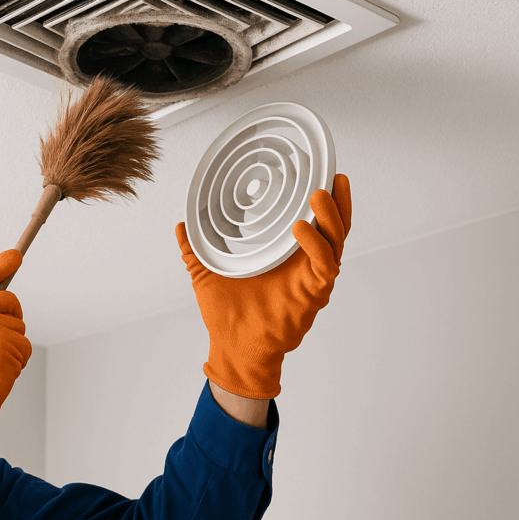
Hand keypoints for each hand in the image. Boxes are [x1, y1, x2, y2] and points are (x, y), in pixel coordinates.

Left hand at [176, 174, 351, 398]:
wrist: (232, 347)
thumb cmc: (227, 314)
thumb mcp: (206, 272)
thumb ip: (195, 248)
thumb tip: (181, 226)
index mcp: (285, 255)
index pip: (312, 221)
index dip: (319, 199)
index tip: (317, 172)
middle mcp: (305, 264)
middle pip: (333, 226)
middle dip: (337, 201)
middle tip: (331, 175)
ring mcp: (312, 278)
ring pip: (335, 241)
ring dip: (331, 216)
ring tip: (318, 195)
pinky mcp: (313, 294)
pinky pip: (324, 266)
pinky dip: (316, 246)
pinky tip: (300, 228)